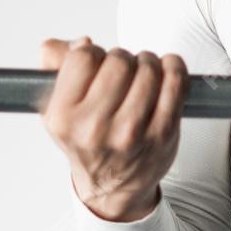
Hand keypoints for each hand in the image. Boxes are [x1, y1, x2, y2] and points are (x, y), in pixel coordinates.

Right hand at [37, 36, 190, 221]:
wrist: (111, 187)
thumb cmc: (85, 140)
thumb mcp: (55, 107)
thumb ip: (55, 65)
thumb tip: (81, 42)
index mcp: (63, 117)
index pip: (83, 57)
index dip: (93, 52)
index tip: (98, 61)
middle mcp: (94, 127)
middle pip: (119, 61)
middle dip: (124, 57)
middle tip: (124, 69)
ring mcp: (131, 133)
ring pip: (148, 69)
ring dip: (148, 62)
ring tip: (143, 72)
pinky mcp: (162, 135)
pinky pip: (174, 84)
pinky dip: (173, 68)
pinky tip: (166, 71)